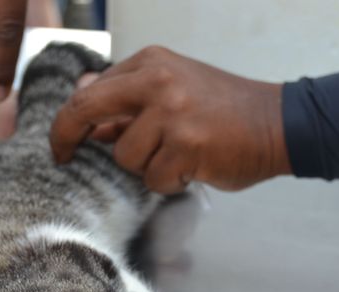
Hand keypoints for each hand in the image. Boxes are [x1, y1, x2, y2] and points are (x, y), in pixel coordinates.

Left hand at [50, 46, 291, 193]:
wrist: (277, 123)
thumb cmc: (222, 111)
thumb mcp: (172, 90)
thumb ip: (128, 99)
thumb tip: (82, 108)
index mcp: (151, 62)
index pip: (90, 91)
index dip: (66, 122)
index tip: (61, 144)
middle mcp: (157, 81)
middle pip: (88, 111)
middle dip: (67, 137)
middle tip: (63, 157)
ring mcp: (172, 112)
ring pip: (125, 157)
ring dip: (147, 167)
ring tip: (178, 157)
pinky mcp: (187, 145)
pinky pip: (154, 178)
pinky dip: (170, 182)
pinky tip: (193, 167)